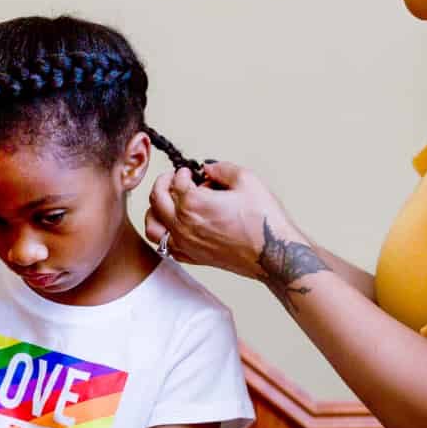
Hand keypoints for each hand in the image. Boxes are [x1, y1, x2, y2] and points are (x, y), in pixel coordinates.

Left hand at [144, 161, 301, 279]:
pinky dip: (164, 234)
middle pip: (157, 200)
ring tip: (166, 203)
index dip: (183, 172)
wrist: (274, 254)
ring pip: (152, 226)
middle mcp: (184, 225)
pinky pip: (164, 247)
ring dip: (155, 210)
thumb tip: (208, 168)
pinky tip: (175, 227)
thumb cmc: (263, 221)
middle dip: (163, 184)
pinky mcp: (193, 258)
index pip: (175, 181)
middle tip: (173, 179)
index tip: (190, 171)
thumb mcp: (247, 180)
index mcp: (193, 203)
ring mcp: (186, 244)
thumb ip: (222, 168)